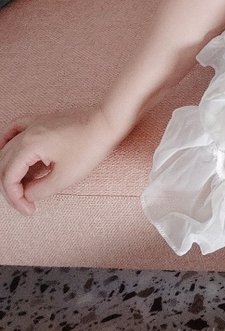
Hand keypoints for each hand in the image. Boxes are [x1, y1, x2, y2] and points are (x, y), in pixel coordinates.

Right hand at [0, 109, 123, 215]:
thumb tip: (27, 193)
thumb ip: (39, 190)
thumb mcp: (64, 178)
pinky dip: (7, 141)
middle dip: (12, 188)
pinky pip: (16, 128)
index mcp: (29, 145)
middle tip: (25, 203)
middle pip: (4, 164)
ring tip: (19, 186)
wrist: (107, 124)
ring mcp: (34, 124)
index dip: (15, 198)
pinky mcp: (43, 121)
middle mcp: (27, 132)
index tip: (29, 209)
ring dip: (9, 169)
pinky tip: (6, 149)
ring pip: (8, 149)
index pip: (8, 177)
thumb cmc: (90, 146)